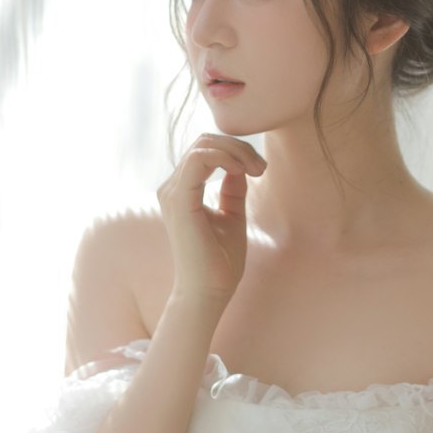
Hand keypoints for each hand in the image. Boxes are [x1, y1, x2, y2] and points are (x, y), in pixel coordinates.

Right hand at [156, 134, 265, 306]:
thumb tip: (239, 165)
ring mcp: (172, 193)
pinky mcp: (179, 200)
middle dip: (238, 147)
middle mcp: (171, 188)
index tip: (260, 169)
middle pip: (204, 142)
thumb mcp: (232, 215)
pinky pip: (199, 159)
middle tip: (261, 167)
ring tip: (256, 169)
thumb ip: (232, 189)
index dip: (235, 150)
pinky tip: (242, 171)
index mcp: (181, 191)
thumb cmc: (220, 260)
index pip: (205, 149)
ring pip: (203, 145)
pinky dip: (224, 157)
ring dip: (235, 151)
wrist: (210, 291)